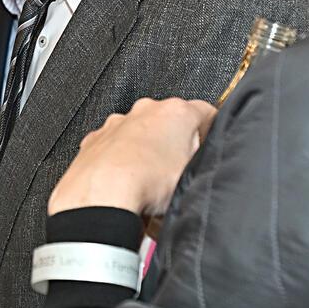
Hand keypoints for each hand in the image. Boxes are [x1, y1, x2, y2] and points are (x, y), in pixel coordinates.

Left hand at [48, 98, 215, 218]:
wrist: (100, 196)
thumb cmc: (146, 185)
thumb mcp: (195, 175)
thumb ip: (204, 161)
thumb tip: (205, 162)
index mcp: (176, 112)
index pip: (206, 112)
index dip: (212, 131)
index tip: (210, 144)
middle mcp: (145, 111)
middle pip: (171, 122)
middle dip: (176, 142)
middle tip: (179, 170)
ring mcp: (117, 124)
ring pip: (140, 133)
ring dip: (147, 150)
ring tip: (150, 181)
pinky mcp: (96, 140)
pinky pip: (114, 146)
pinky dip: (120, 159)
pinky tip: (125, 181)